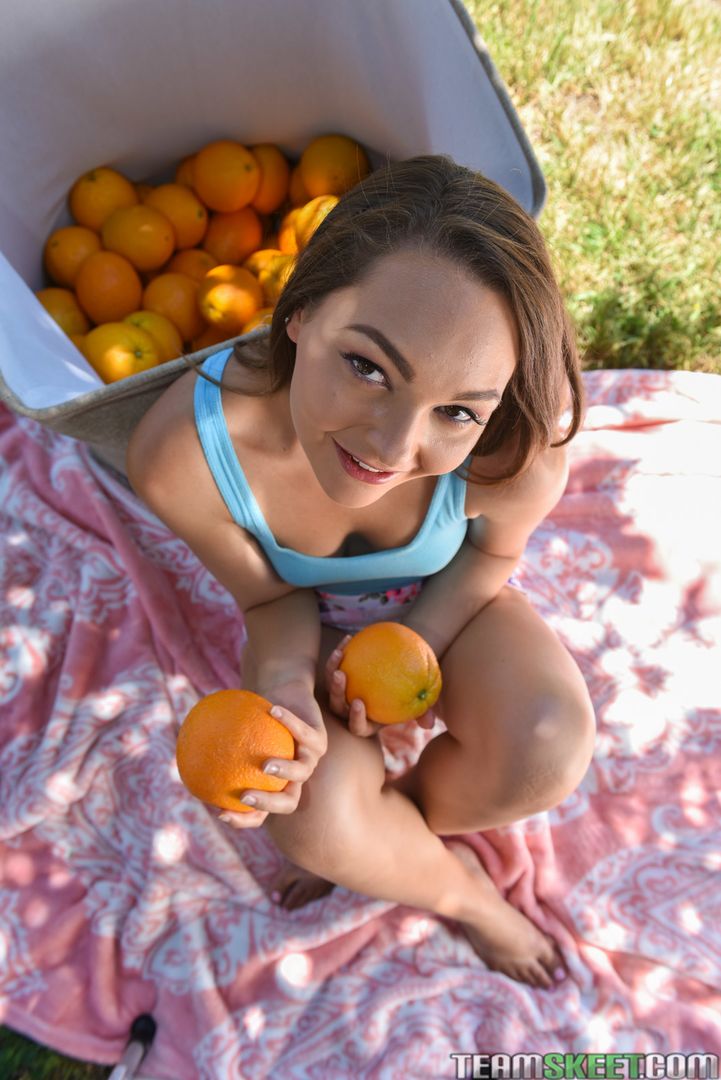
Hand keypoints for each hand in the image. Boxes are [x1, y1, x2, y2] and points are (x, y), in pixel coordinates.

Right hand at [216, 679, 326, 829]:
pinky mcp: (320, 739)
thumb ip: (213, 745)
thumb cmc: (254, 716)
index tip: (221, 812)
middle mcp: (295, 779)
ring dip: (284, 771)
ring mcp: (310, 760)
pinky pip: (303, 732)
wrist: (286, 695)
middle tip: (244, 796)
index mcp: (275, 786)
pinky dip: (288, 722)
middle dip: (268, 804)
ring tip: (264, 765)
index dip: (243, 820)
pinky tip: (271, 710)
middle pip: (288, 803)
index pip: (260, 815)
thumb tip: (180, 749)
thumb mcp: (233, 732)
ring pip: (302, 772)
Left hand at [325, 635, 440, 736]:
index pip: (357, 726)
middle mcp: (350, 711)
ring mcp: (343, 693)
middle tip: (341, 675)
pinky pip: (336, 664)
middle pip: (337, 706)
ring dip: (332, 669)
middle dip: (336, 691)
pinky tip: (349, 638)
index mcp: (367, 723)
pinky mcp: (340, 676)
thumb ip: (422, 713)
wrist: (400, 677)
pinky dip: (341, 652)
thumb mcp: (418, 705)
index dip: (355, 717)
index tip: (359, 702)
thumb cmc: (410, 695)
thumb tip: (429, 723)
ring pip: (331, 685)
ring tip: (340, 653)